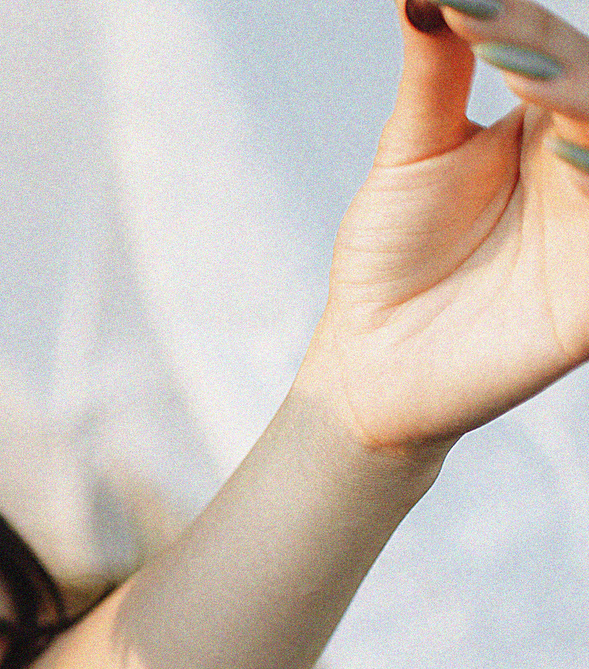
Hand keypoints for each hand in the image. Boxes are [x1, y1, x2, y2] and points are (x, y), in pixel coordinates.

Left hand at [300, 0, 588, 456]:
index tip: (464, 6)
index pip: (551, 53)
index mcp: (548, 121)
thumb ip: (434, 76)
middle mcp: (584, 162)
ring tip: (534, 86)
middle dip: (561, 66)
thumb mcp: (411, 156)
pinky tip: (570, 152)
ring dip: (586, 110)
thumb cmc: (393, 255)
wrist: (371, 362)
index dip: (517, 26)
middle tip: (502, 46)